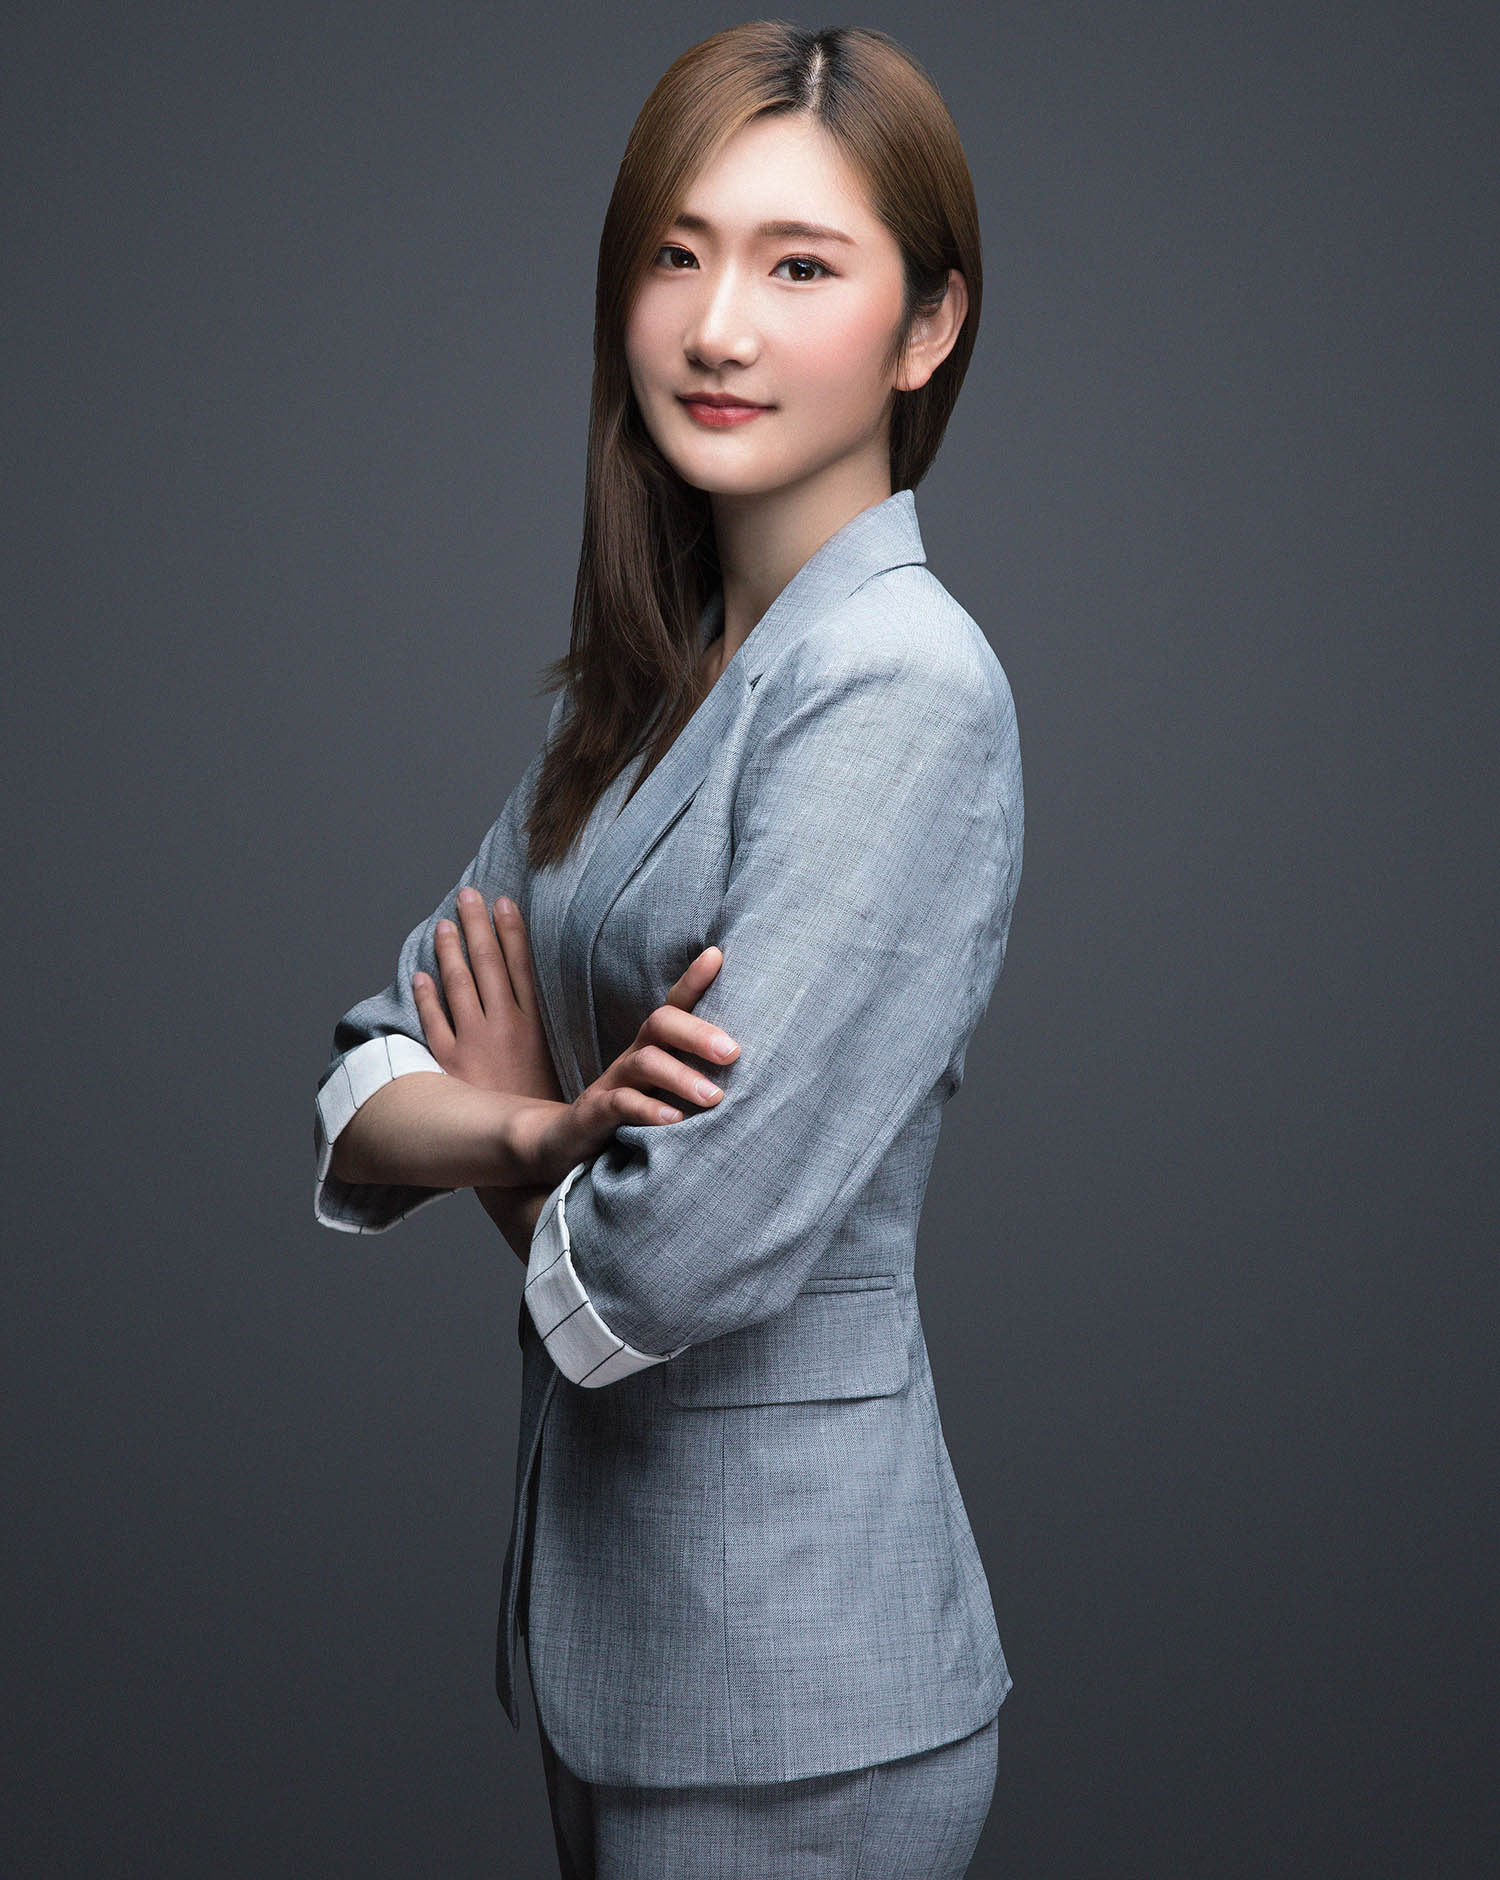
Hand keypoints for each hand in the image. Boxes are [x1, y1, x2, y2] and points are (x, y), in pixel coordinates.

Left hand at [412, 889, 561, 1101]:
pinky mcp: (449, 1064)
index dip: (512, 931)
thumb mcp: (566, 1064)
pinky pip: (433, 1022)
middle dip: (478, 926)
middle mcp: (503, 1028)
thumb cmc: (549, 1109)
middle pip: (488, 964)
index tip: (504, 902)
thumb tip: (562, 1005)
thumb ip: (559, 1033)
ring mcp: (473, 1044)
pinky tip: (419, 976)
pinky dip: (425, 997)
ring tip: (443, 925)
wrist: (525, 1150)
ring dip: (449, 952)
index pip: (521, 966)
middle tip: (468, 895)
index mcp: (535, 1026)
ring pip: (458, 985)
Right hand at [497, 944, 739, 1192]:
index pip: (675, 1004)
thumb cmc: (634, 1114)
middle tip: (733, 1052)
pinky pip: (621, 1104)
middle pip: (661, 1023)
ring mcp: (613, 1082)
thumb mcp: (667, 1090)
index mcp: (654, 1046)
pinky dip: (649, 1110)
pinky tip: (675, 1120)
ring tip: (714, 1097)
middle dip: (698, 1033)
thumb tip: (759, 1071)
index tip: (717, 955)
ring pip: (645, 1063)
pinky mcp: (596, 1113)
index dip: (693, 980)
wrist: (569, 1143)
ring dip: (682, 1077)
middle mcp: (634, 1056)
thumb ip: (700, 1076)